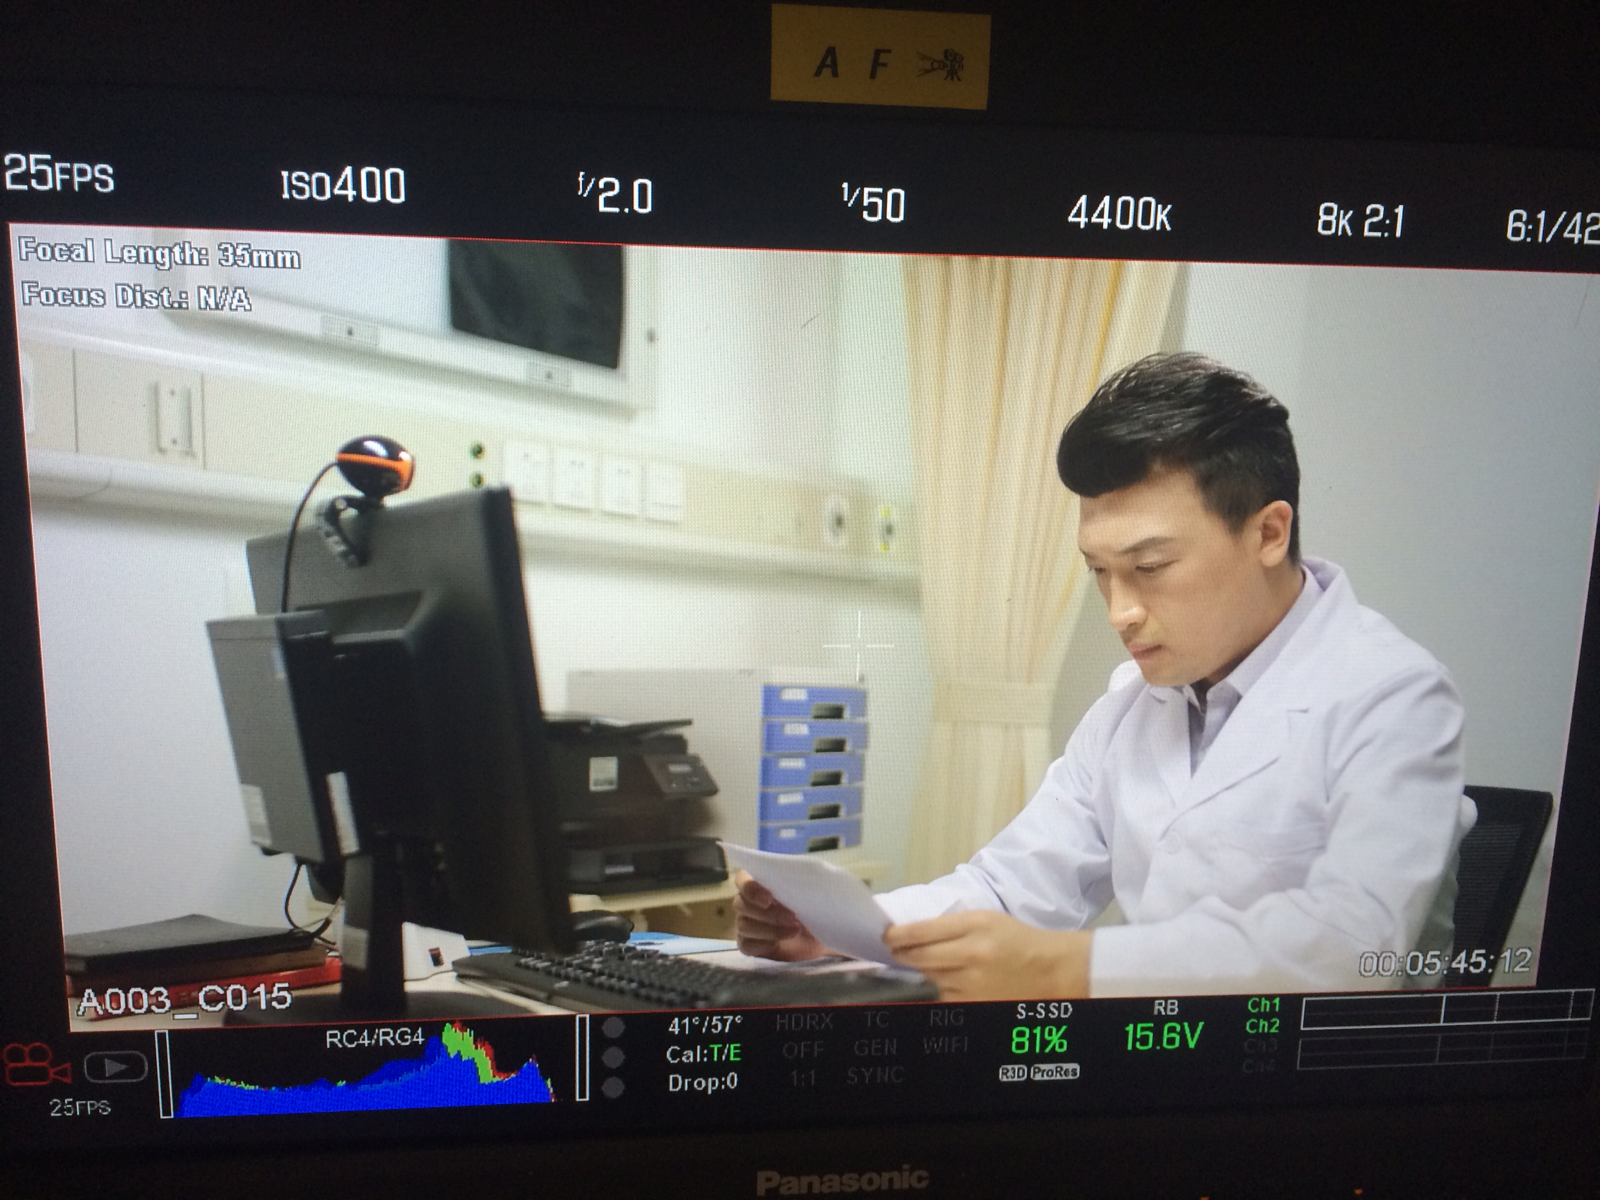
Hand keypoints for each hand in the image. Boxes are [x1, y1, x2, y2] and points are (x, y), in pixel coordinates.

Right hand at [732, 870, 829, 960]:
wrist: (816, 938)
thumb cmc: (810, 910)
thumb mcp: (808, 896)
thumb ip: (798, 887)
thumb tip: (800, 884)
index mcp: (758, 883)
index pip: (742, 879)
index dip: (750, 888)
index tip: (769, 899)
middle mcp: (746, 902)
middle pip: (741, 904)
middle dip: (769, 913)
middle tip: (792, 917)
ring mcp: (744, 924)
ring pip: (744, 925)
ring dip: (770, 929)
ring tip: (794, 931)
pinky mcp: (747, 945)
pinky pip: (746, 944)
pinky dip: (763, 944)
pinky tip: (778, 943)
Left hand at [883, 911, 1091, 1000]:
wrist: (1049, 969)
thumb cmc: (1014, 940)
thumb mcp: (984, 919)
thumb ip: (949, 926)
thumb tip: (910, 934)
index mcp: (975, 926)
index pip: (922, 932)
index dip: (898, 935)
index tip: (887, 936)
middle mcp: (971, 955)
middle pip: (919, 957)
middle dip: (902, 954)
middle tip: (895, 951)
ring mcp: (972, 983)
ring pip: (929, 978)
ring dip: (924, 972)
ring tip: (933, 964)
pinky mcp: (973, 1004)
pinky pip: (942, 996)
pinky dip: (940, 989)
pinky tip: (949, 981)